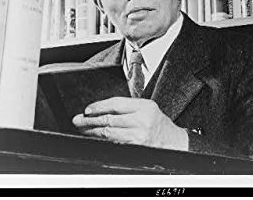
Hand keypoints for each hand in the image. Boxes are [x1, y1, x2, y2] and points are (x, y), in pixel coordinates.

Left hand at [72, 97, 188, 150]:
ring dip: (93, 132)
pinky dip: (103, 140)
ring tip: (83, 129)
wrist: (175, 142)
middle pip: (110, 119)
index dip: (99, 106)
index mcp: (144, 107)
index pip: (116, 104)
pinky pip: (115, 143)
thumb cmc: (160, 124)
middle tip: (78, 120)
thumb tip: (103, 109)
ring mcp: (138, 136)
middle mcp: (142, 121)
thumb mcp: (148, 108)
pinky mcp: (136, 148)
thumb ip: (128, 107)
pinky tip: (95, 138)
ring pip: (109, 133)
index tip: (88, 109)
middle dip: (91, 120)